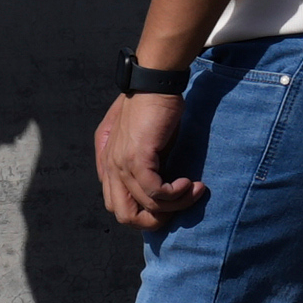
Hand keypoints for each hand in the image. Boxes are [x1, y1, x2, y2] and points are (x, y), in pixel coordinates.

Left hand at [95, 89, 203, 229]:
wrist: (154, 81)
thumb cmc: (152, 106)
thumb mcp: (143, 139)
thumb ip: (142, 161)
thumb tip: (159, 187)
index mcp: (108, 164)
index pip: (117, 205)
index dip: (144, 211)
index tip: (169, 201)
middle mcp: (110, 167)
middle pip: (123, 215)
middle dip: (154, 221)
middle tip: (179, 208)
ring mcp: (121, 163)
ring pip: (146, 206)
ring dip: (177, 205)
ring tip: (195, 191)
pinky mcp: (137, 158)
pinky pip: (156, 192)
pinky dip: (176, 194)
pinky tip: (190, 183)